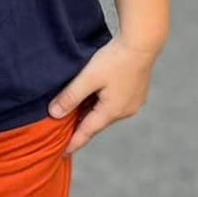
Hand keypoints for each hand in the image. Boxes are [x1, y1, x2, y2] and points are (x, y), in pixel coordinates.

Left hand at [47, 35, 160, 156]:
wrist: (143, 42)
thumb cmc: (115, 59)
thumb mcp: (88, 78)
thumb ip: (70, 96)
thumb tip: (54, 114)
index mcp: (112, 111)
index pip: (87, 132)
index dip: (73, 142)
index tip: (62, 153)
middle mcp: (125, 111)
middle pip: (97, 123)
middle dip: (81, 127)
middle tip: (64, 133)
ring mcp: (133, 102)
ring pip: (106, 112)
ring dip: (91, 113)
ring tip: (75, 114)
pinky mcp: (136, 92)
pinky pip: (114, 104)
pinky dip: (101, 104)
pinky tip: (93, 97)